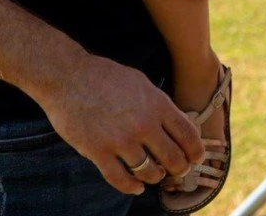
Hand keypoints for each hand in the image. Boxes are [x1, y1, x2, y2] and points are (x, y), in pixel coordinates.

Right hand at [34, 53, 201, 193]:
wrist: (69, 77)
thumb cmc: (106, 77)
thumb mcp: (142, 84)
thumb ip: (160, 105)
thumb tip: (177, 124)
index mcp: (158, 104)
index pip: (188, 135)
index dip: (196, 151)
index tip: (196, 157)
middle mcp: (143, 124)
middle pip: (173, 157)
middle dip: (180, 167)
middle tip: (178, 169)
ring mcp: (121, 140)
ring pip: (149, 171)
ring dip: (155, 176)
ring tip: (156, 174)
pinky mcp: (98, 152)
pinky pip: (120, 179)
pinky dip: (131, 187)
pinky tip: (136, 187)